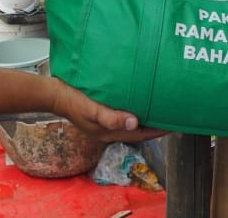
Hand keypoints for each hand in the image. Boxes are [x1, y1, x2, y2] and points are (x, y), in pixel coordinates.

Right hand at [50, 78, 165, 143]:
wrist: (54, 94)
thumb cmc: (72, 101)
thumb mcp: (91, 110)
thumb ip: (110, 117)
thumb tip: (134, 122)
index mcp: (108, 133)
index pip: (139, 134)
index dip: (156, 131)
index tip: (173, 126)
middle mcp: (109, 130)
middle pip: (137, 131)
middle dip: (154, 125)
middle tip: (170, 116)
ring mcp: (105, 122)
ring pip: (131, 123)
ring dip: (145, 118)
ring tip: (159, 109)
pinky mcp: (102, 113)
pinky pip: (123, 114)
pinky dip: (133, 110)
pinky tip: (137, 102)